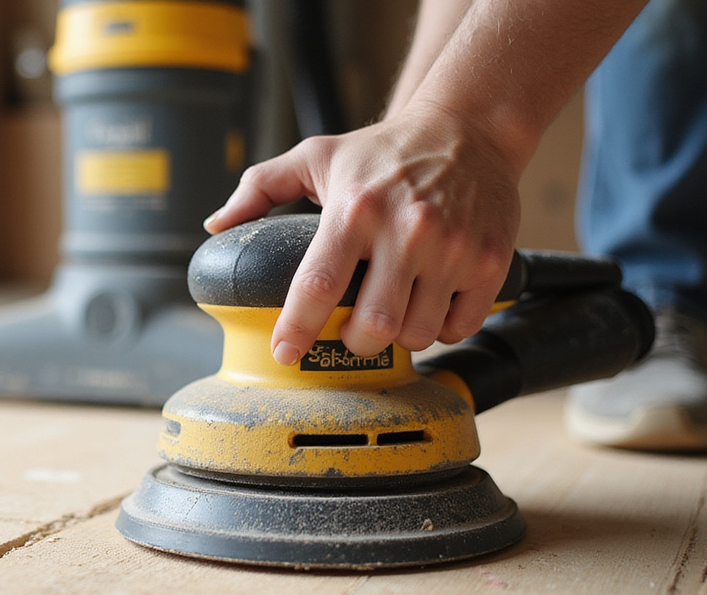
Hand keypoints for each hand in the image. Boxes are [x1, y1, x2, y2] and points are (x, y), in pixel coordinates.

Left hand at [203, 101, 522, 363]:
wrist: (469, 128)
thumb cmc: (384, 150)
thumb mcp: (316, 156)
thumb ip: (260, 188)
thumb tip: (217, 225)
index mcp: (354, 210)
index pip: (317, 285)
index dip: (297, 329)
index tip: (285, 353)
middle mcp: (405, 230)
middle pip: (373, 327)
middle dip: (356, 342)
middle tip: (352, 331)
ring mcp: (452, 248)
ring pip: (418, 334)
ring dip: (400, 337)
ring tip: (394, 311)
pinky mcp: (489, 261)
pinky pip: (461, 326)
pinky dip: (443, 328)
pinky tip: (432, 305)